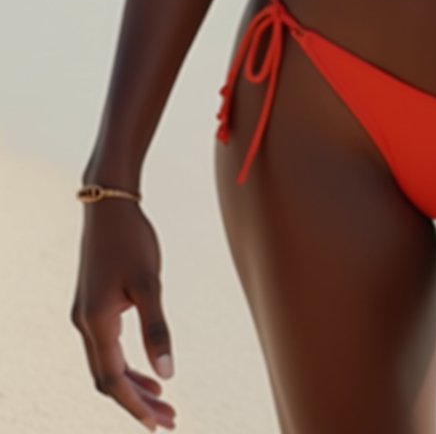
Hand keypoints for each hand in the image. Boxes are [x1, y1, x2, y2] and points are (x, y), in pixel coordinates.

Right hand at [70, 200, 176, 429]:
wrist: (108, 205)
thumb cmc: (132, 239)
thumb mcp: (149, 283)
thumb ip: (157, 328)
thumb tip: (169, 374)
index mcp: (96, 323)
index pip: (113, 381)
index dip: (136, 406)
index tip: (160, 424)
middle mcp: (84, 324)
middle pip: (108, 380)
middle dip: (137, 403)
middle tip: (169, 420)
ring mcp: (85, 316)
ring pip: (107, 365)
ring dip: (134, 385)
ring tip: (164, 401)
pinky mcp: (92, 306)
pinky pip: (107, 348)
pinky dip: (127, 364)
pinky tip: (149, 368)